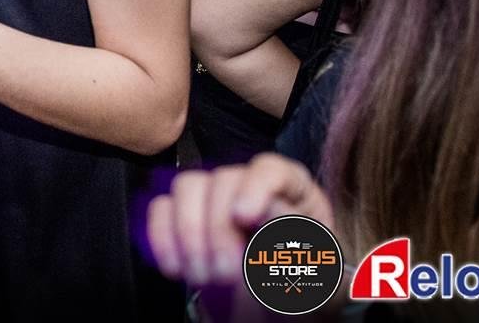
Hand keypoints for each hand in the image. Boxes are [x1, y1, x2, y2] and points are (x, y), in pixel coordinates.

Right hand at [146, 153, 333, 287]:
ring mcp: (212, 197)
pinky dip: (162, 237)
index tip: (244, 217)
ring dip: (188, 233)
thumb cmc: (303, 294)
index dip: (255, 187)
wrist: (272, 317)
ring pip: (186, 186)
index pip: (272, 169)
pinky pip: (160, 209)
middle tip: (224, 275)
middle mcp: (249, 185)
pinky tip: (176, 269)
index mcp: (293, 192)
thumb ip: (302, 245)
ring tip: (201, 276)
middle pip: (222, 180)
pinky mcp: (181, 215)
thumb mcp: (318, 277)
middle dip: (218, 230)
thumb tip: (273, 215)